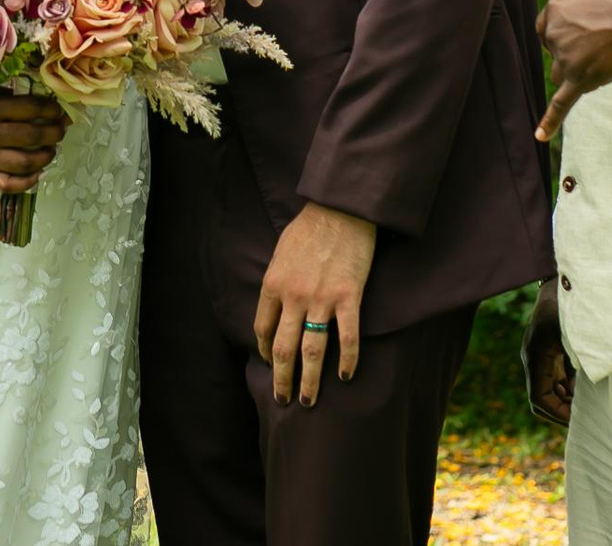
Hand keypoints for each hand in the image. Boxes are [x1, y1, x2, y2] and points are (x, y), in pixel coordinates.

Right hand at [0, 90, 68, 194]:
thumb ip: (12, 99)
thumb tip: (47, 107)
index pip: (31, 109)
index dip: (51, 109)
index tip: (59, 110)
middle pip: (32, 136)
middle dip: (54, 133)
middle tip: (61, 130)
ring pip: (25, 163)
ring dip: (45, 157)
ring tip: (52, 149)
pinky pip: (8, 184)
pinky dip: (27, 182)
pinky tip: (38, 173)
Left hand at [255, 202, 377, 406]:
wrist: (340, 209)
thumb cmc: (309, 227)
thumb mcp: (281, 253)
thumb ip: (277, 281)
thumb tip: (275, 306)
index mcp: (273, 284)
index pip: (262, 328)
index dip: (264, 351)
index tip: (269, 363)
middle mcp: (294, 296)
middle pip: (283, 348)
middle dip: (282, 378)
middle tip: (283, 400)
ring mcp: (321, 299)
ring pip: (312, 350)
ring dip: (309, 380)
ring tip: (309, 401)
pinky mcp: (349, 297)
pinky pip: (347, 337)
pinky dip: (347, 360)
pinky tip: (345, 376)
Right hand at [521, 275, 573, 426]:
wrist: (563, 281)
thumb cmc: (570, 306)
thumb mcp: (577, 336)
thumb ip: (581, 363)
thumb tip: (585, 391)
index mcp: (537, 356)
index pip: (539, 398)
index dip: (557, 414)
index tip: (577, 421)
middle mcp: (534, 358)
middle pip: (542, 398)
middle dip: (562, 410)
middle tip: (586, 417)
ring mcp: (540, 355)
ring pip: (548, 389)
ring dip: (565, 400)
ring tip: (587, 404)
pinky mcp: (548, 351)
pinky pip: (553, 377)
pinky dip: (567, 387)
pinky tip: (585, 386)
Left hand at [533, 0, 611, 142]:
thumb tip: (597, 1)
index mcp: (556, 8)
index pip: (546, 27)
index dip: (562, 31)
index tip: (578, 33)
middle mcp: (555, 33)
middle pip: (555, 52)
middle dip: (573, 50)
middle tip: (600, 44)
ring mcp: (567, 58)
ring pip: (561, 74)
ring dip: (575, 71)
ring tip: (602, 62)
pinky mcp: (581, 80)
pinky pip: (561, 104)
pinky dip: (551, 121)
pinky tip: (540, 136)